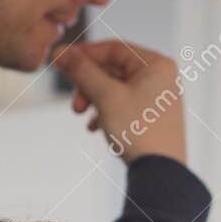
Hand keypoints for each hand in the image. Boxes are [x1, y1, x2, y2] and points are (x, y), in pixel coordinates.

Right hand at [54, 38, 187, 163]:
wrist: (161, 173)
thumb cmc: (139, 131)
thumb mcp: (105, 96)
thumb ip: (82, 71)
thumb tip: (59, 51)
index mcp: (157, 64)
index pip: (113, 49)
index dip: (84, 54)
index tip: (60, 63)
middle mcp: (162, 77)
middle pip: (113, 69)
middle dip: (88, 85)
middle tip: (74, 104)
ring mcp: (159, 98)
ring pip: (116, 89)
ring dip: (94, 99)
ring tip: (81, 117)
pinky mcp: (154, 117)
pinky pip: (124, 105)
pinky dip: (106, 112)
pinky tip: (94, 128)